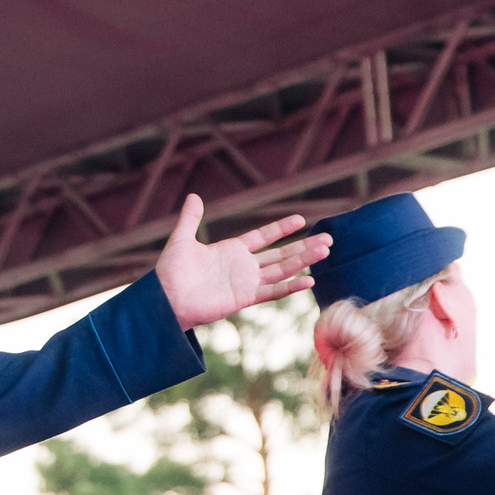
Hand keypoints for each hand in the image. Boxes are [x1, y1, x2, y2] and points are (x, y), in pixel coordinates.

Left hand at [153, 195, 330, 329]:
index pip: (263, 237)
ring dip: (304, 261)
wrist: (166, 299)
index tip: (301, 219)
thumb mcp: (182, 240)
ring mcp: (246, 282)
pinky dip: (290, 286)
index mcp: (231, 250)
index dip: (281, 228)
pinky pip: (272, 291)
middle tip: (328, 238)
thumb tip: (194, 195)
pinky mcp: (245, 298)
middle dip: (304, 246)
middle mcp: (243, 266)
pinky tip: (309, 279)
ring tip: (325, 250)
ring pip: (282, 269)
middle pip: (280, 254)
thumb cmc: (171, 271)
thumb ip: (190, 219)